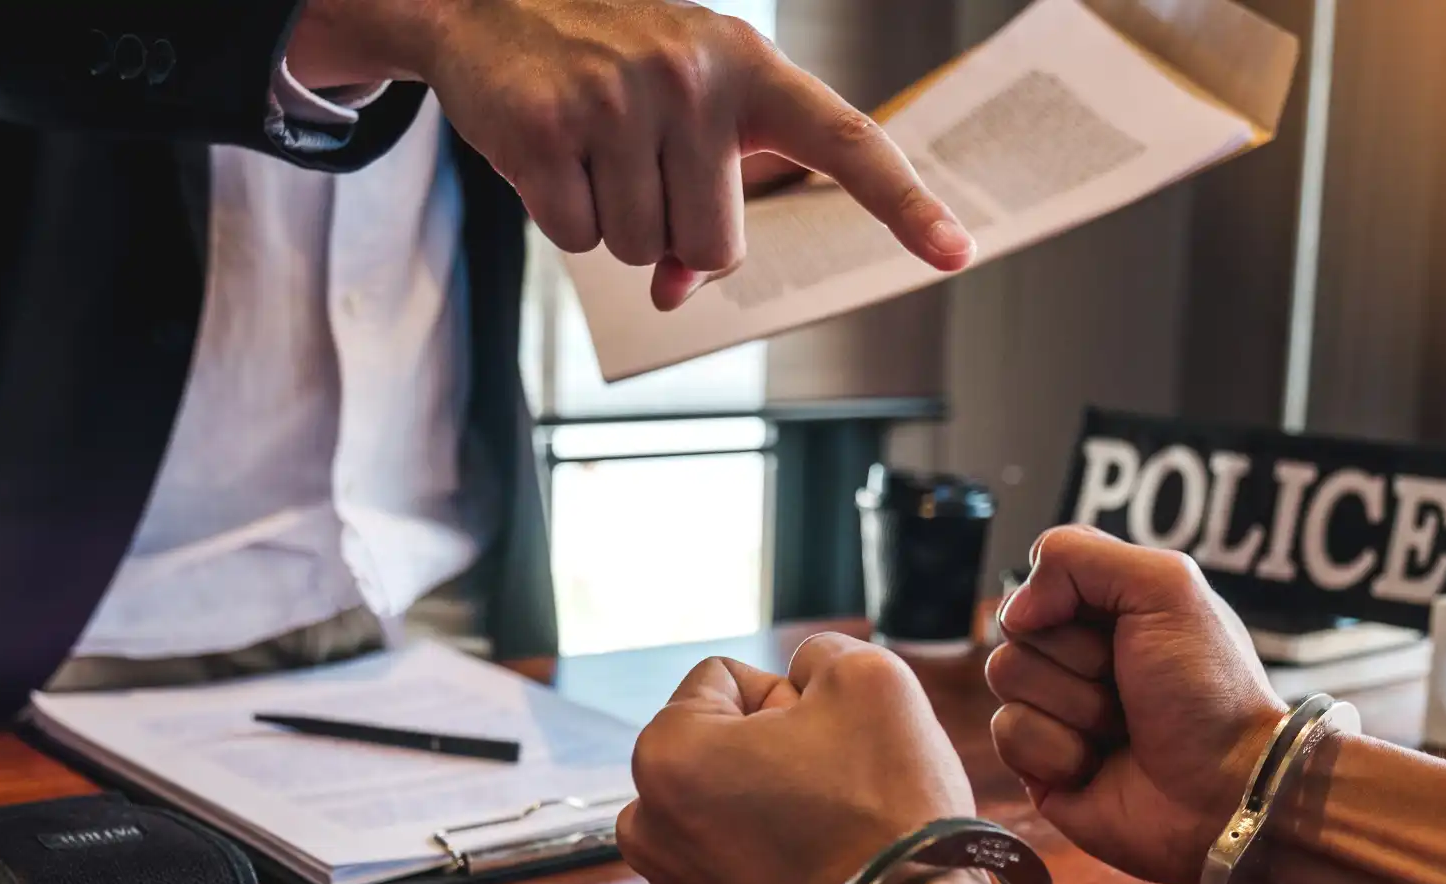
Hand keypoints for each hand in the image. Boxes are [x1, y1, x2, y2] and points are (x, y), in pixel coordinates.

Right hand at [289, 0, 975, 310]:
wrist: (489, 1)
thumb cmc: (612, 68)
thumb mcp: (682, 112)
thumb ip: (705, 200)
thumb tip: (676, 292)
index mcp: (751, 67)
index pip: (846, 140)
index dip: (904, 202)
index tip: (957, 251)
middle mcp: (693, 77)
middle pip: (717, 248)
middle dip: (674, 235)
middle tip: (638, 167)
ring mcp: (617, 100)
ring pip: (642, 251)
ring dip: (613, 223)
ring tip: (591, 149)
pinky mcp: (545, 129)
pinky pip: (576, 239)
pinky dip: (559, 215)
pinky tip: (549, 153)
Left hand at [617, 633, 977, 883]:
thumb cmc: (887, 807)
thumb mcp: (869, 678)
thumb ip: (820, 653)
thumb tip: (802, 675)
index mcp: (663, 754)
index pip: (725, 678)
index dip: (790, 695)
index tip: (829, 740)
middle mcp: (647, 825)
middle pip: (721, 743)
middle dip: (776, 749)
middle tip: (837, 784)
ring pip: (734, 801)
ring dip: (776, 800)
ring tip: (833, 829)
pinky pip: (745, 860)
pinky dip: (781, 855)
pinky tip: (830, 869)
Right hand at [986, 527, 1289, 883]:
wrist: (1226, 791)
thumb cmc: (1209, 690)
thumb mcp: (1167, 588)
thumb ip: (1079, 556)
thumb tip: (1015, 609)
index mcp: (1110, 607)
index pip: (1043, 573)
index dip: (1066, 596)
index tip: (1118, 624)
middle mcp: (1078, 654)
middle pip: (1016, 626)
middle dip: (1078, 658)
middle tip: (1129, 684)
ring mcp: (1056, 708)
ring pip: (1006, 676)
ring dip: (1074, 705)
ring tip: (1122, 728)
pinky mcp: (1039, 763)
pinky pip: (1007, 733)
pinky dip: (1058, 750)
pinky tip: (1098, 765)